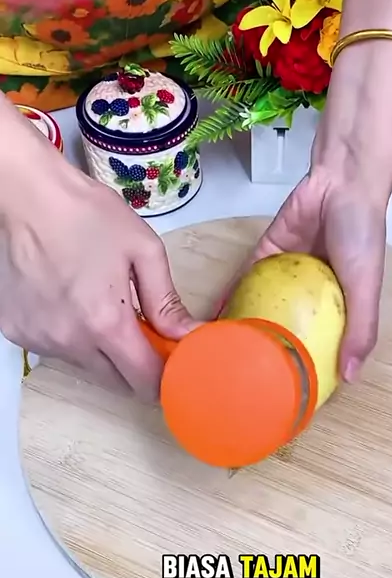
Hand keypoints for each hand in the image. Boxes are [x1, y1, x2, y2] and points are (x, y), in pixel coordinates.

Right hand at [0, 116, 199, 401]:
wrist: (25, 196)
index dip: (164, 378)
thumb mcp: (143, 249)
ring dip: (101, 351)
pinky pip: (54, 348)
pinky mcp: (16, 331)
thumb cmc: (85, 214)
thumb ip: (167, 300)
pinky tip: (70, 302)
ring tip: (101, 308)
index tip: (173, 364)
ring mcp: (39, 339)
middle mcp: (69, 341)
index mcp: (106, 323)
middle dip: (135, 367)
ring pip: (84, 366)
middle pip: (115, 381)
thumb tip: (188, 333)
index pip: (143, 380)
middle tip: (143, 334)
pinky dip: (69, 336)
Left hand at [218, 165, 387, 382]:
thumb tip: (350, 378)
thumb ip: (360, 330)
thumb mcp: (366, 288)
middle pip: (283, 329)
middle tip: (238, 379)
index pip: (318, 346)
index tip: (281, 394)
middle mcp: (309, 296)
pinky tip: (214, 318)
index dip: (302, 368)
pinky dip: (232, 295)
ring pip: (259, 306)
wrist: (342, 181)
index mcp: (337, 308)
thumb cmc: (362, 236)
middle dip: (264, 351)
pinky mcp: (266, 253)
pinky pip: (244, 278)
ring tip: (218, 355)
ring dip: (242, 326)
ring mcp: (284, 275)